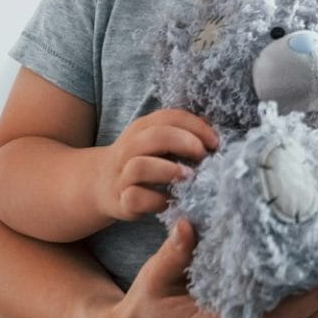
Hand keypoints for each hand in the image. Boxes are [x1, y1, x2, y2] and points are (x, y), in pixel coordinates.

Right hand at [98, 108, 215, 220]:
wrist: (103, 184)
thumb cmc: (144, 160)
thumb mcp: (159, 141)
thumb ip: (183, 133)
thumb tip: (214, 132)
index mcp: (142, 128)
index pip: (170, 117)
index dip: (196, 126)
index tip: (215, 142)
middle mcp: (130, 148)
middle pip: (155, 136)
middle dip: (185, 143)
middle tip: (204, 155)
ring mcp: (123, 174)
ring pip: (140, 166)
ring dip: (169, 170)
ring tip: (189, 176)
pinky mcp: (122, 200)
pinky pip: (136, 198)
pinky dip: (157, 200)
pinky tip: (172, 200)